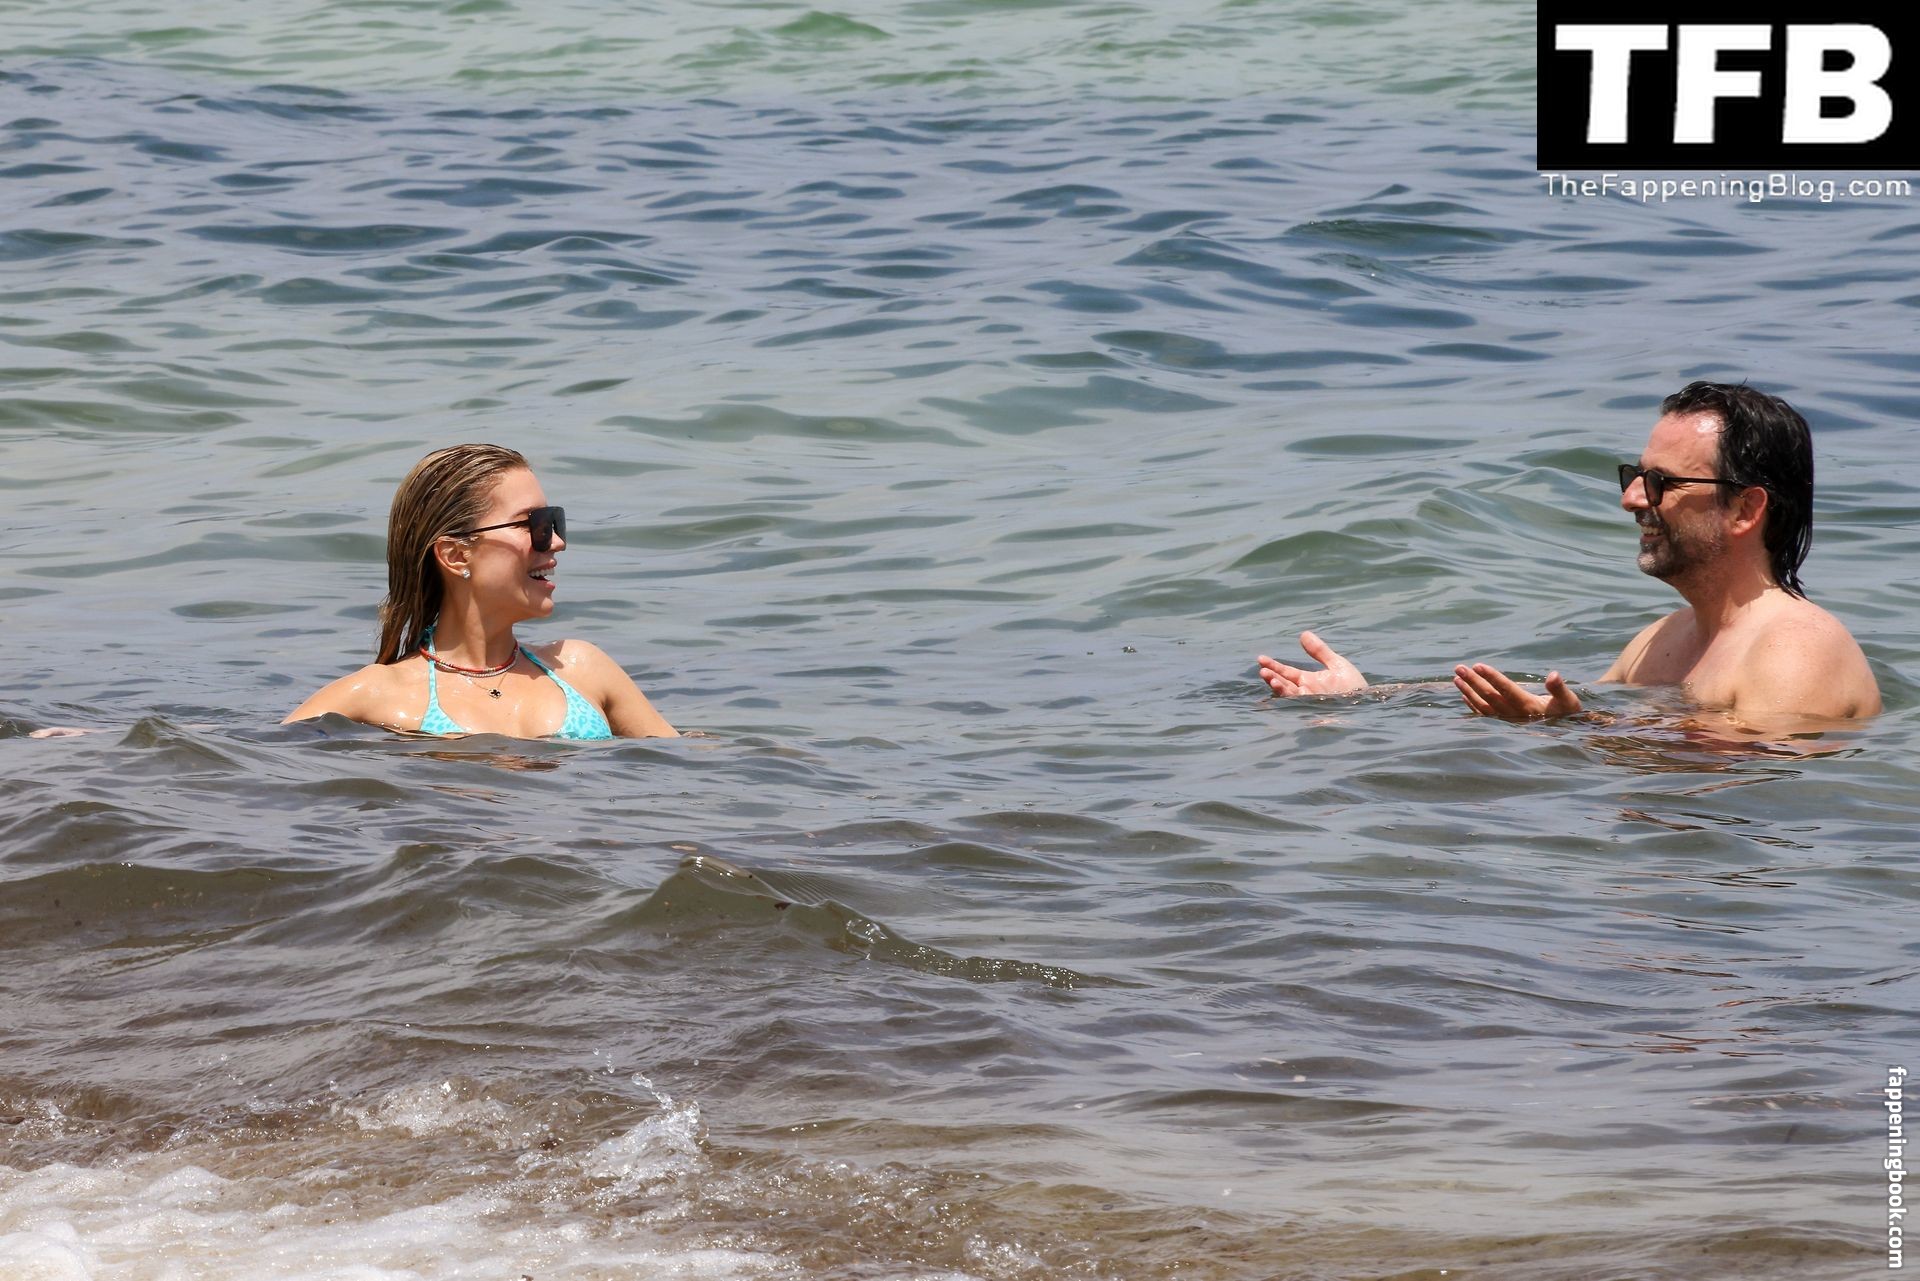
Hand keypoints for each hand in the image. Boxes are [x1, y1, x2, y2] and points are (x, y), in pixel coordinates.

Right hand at [1257, 631, 1366, 696]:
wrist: (1367, 702)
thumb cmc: (1354, 686)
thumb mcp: (1336, 664)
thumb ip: (1319, 651)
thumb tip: (1303, 634)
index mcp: (1308, 680)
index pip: (1287, 672)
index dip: (1274, 666)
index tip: (1261, 659)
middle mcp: (1305, 690)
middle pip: (1283, 683)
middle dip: (1272, 677)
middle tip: (1263, 670)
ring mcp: (1309, 701)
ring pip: (1287, 693)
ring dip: (1277, 686)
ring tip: (1268, 677)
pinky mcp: (1313, 709)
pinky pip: (1297, 703)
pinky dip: (1288, 695)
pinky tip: (1282, 687)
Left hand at [1452, 664, 1580, 720]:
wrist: (1565, 733)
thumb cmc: (1565, 712)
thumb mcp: (1568, 701)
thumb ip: (1559, 688)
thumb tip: (1554, 674)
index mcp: (1528, 706)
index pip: (1506, 690)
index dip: (1492, 677)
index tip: (1477, 666)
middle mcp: (1514, 715)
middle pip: (1490, 696)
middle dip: (1473, 681)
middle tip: (1459, 668)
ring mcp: (1506, 721)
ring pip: (1483, 706)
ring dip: (1468, 691)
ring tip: (1457, 678)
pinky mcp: (1503, 725)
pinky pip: (1484, 715)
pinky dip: (1472, 705)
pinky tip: (1464, 695)